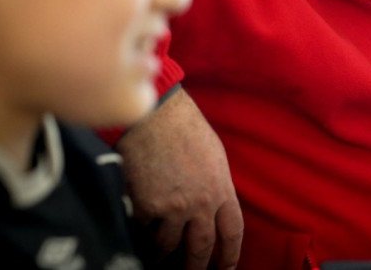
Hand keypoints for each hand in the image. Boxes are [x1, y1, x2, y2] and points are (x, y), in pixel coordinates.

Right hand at [116, 88, 243, 269]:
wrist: (154, 116)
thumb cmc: (183, 128)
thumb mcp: (213, 156)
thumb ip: (215, 184)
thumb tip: (213, 205)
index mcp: (222, 189)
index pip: (232, 232)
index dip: (230, 255)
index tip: (225, 269)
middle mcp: (201, 204)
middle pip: (201, 248)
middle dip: (196, 267)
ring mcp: (174, 208)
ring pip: (168, 246)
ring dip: (162, 255)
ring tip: (157, 260)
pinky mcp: (148, 208)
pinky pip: (144, 229)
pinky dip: (141, 231)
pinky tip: (138, 227)